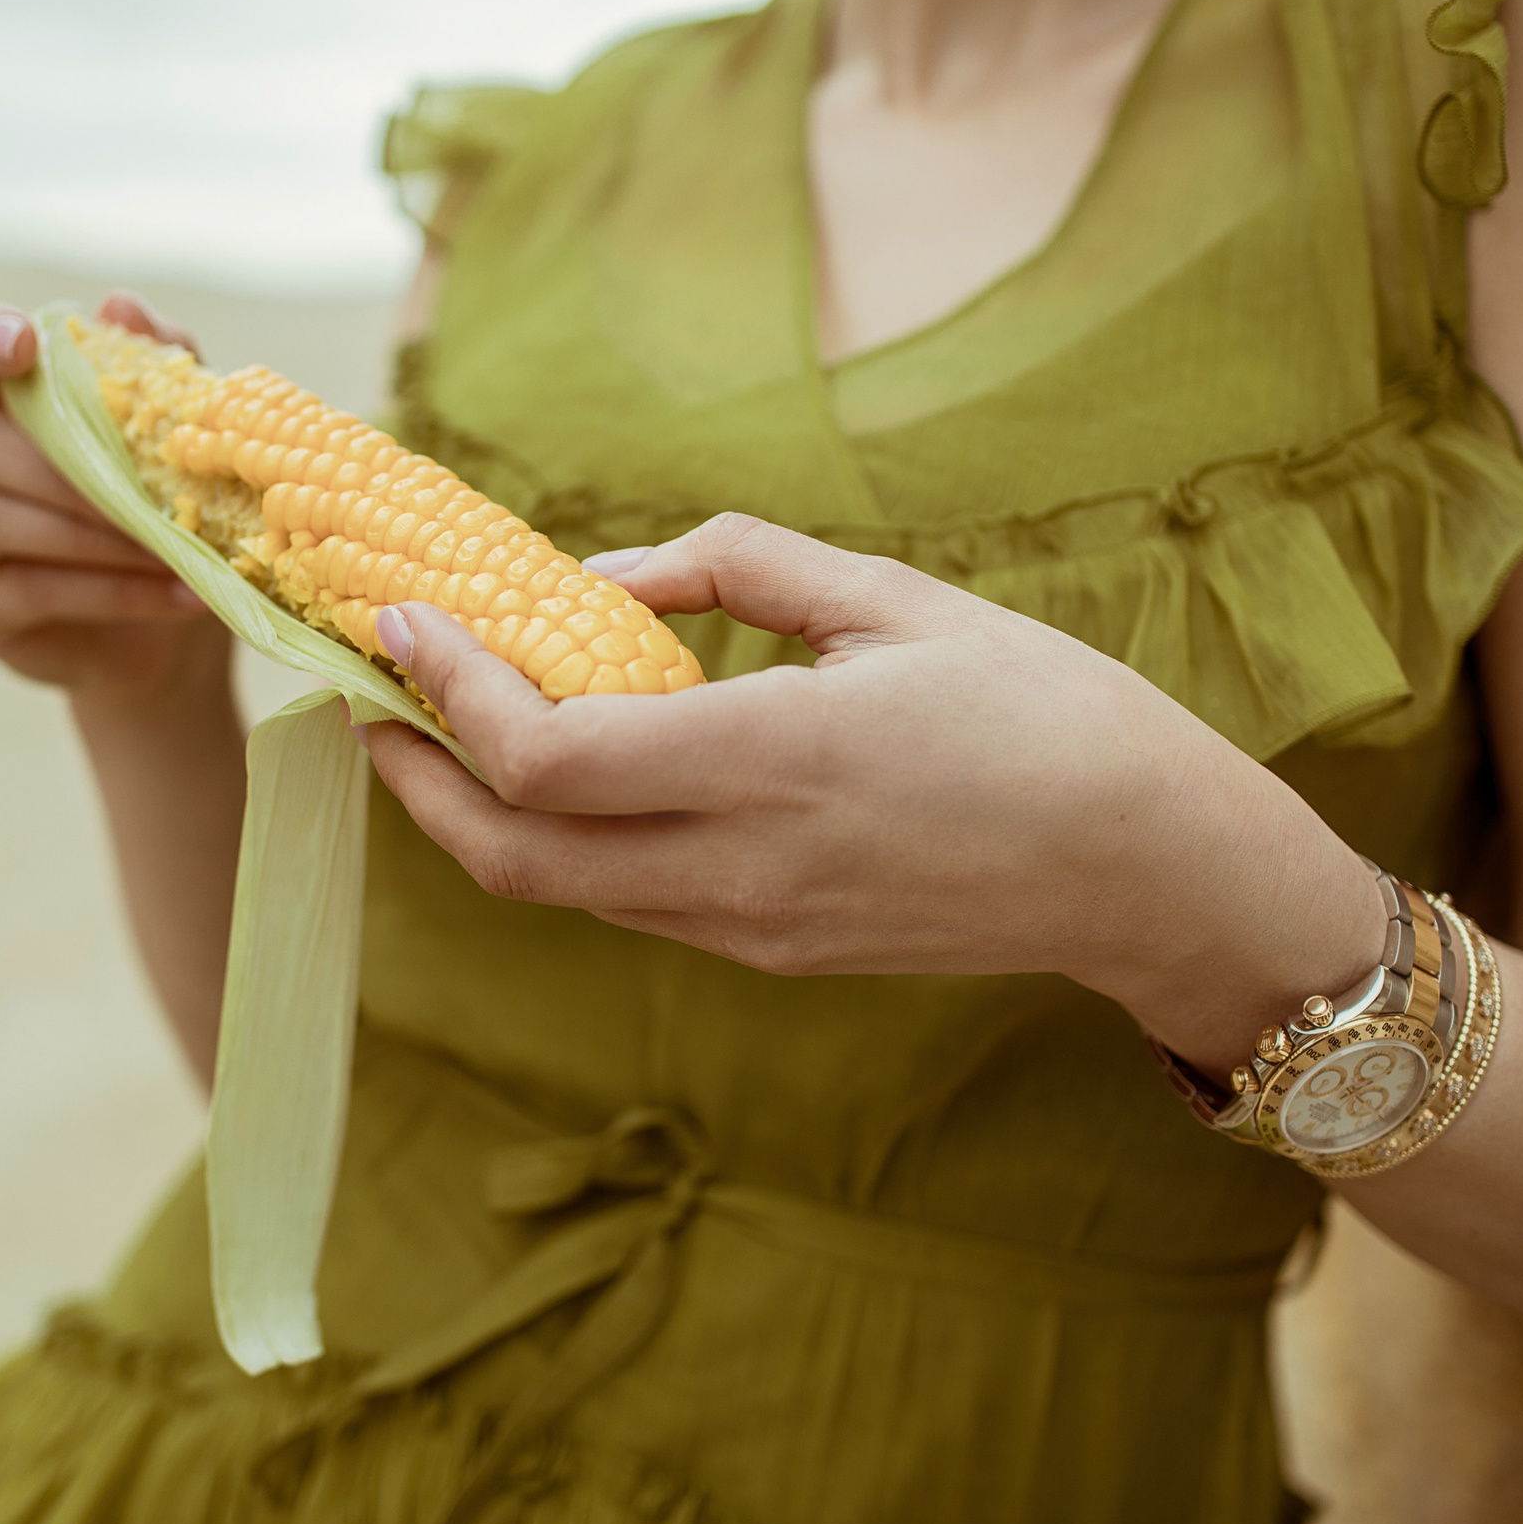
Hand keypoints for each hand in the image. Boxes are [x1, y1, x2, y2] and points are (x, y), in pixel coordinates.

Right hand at [0, 290, 224, 701]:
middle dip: (68, 468)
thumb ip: (150, 364)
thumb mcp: (172, 428)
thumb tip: (121, 306)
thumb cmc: (154, 501)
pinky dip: (110, 590)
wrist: (158, 624)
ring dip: (94, 535)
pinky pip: (24, 588)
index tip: (23, 346)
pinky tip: (177, 592)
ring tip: (177, 550)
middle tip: (151, 493)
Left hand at [361, 514, 1375, 1051]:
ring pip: (559, 892)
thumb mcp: (894, 598)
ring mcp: (755, 928)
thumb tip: (603, 577)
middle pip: (512, 856)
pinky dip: (563, 842)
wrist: (1149, 867)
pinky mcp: (776, 953)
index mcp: (773, 759)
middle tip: (372, 694)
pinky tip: (567, 773)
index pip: (546, 757)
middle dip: (414, 779)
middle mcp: (744, 866)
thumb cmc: (1043, 709)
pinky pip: (628, 903)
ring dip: (479, 815)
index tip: (399, 624)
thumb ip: (734, 570)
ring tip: (446, 724)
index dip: (449, 695)